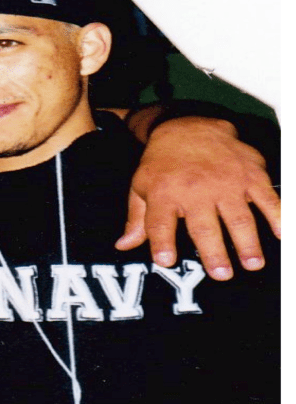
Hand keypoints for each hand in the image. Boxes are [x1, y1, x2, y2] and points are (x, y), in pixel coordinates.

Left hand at [115, 116, 280, 279]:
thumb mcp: (141, 187)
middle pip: (204, 226)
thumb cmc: (162, 165)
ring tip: (253, 264)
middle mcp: (195, 189)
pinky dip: (278, 215)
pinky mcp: (250, 174)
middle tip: (221, 275)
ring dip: (247, 242)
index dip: (161, 242)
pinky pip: (267, 197)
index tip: (164, 261)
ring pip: (238, 216)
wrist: (189, 127)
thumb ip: (137, 220)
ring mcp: (226, 182)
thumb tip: (123, 246)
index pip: (160, 223)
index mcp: (164, 194)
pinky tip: (283, 235)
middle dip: (213, 251)